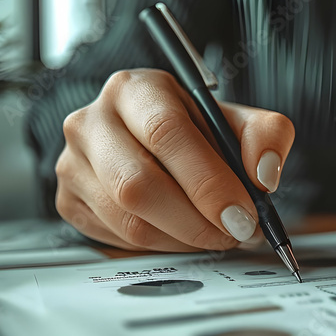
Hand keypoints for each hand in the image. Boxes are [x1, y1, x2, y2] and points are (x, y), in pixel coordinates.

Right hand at [55, 69, 294, 250]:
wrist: (156, 142)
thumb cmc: (195, 131)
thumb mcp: (238, 121)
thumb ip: (267, 136)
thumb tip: (264, 174)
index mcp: (135, 89)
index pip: (165, 133)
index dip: (207, 181)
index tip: (242, 213)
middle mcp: (92, 121)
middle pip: (138, 184)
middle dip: (197, 221)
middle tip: (234, 232)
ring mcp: (73, 163)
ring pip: (128, 221)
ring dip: (183, 239)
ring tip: (215, 233)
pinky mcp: (68, 201)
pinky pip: (117, 240)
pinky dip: (161, 246)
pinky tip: (182, 232)